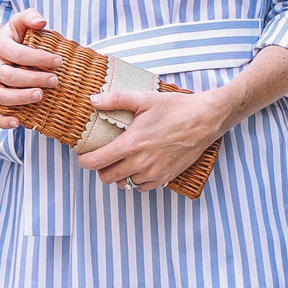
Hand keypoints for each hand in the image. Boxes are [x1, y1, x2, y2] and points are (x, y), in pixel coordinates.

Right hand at [0, 10, 60, 129]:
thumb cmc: (14, 38)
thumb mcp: (19, 23)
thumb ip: (30, 17)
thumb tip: (42, 21)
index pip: (18, 54)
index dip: (39, 58)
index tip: (58, 62)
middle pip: (9, 76)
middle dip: (34, 79)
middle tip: (55, 81)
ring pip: (0, 96)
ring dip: (21, 98)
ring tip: (41, 97)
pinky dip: (2, 121)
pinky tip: (18, 122)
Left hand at [77, 83, 222, 190]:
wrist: (205, 120)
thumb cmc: (175, 108)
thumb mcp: (144, 99)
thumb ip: (116, 100)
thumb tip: (93, 100)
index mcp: (131, 144)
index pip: (97, 162)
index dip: (84, 161)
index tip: (82, 156)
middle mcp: (140, 162)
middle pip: (107, 177)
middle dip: (100, 169)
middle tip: (102, 158)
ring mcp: (154, 172)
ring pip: (124, 184)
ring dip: (118, 175)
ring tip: (121, 162)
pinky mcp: (165, 177)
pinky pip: (142, 187)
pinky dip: (136, 180)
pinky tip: (138, 167)